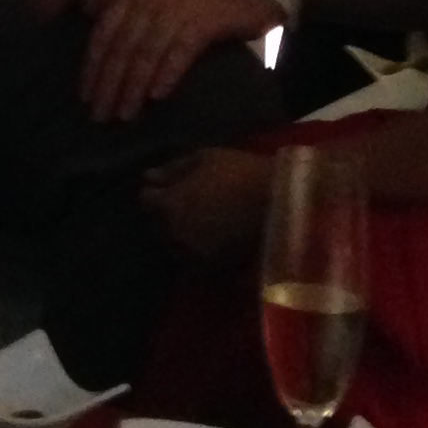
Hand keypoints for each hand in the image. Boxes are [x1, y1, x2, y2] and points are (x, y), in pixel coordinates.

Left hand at [80, 0, 280, 122]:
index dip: (92, 66)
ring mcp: (177, 8)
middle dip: (108, 84)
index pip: (104, 33)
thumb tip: (106, 58)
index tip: (85, 95)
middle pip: (121, 48)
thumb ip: (130, 18)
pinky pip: (179, 52)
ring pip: (146, 54)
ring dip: (133, 88)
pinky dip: (167, 74)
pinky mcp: (204, 21)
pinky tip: (158, 96)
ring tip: (125, 115)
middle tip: (100, 115)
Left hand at [141, 146, 273, 264]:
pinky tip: (214, 235)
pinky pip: (196, 258)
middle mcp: (174, 235)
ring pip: (175, 244)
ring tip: (201, 219)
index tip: (171, 185)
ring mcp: (194, 255)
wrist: (282, 204)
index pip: (145, 201)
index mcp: (168, 206)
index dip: (156, 191)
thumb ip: (172, 169)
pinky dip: (199, 248)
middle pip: (158, 224)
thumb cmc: (241, 173)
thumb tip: (148, 176)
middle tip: (187, 201)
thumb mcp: (204, 158)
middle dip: (166, 213)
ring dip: (181, 232)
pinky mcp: (215, 269)